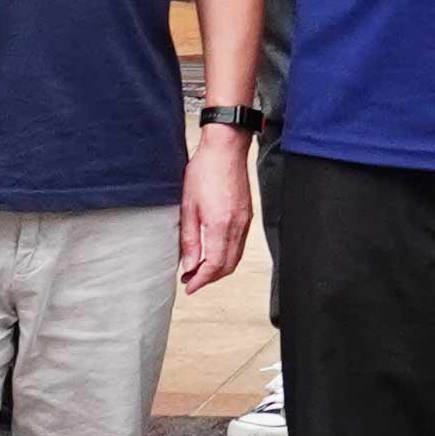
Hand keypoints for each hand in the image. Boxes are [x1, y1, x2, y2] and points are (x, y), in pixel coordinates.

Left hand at [178, 134, 254, 293]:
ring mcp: (245, 221)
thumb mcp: (187, 207)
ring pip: (235, 257)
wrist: (225, 149)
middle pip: (227, 266)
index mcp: (220, 225)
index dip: (200, 281)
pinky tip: (213, 252)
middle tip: (190, 280)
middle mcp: (236, 226)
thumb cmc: (204, 171)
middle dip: (209, 278)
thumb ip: (189, 239)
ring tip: (199, 268)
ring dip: (218, 268)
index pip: (213, 266)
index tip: (188, 286)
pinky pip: (239, 245)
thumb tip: (189, 264)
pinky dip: (227, 255)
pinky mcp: (247, 215)